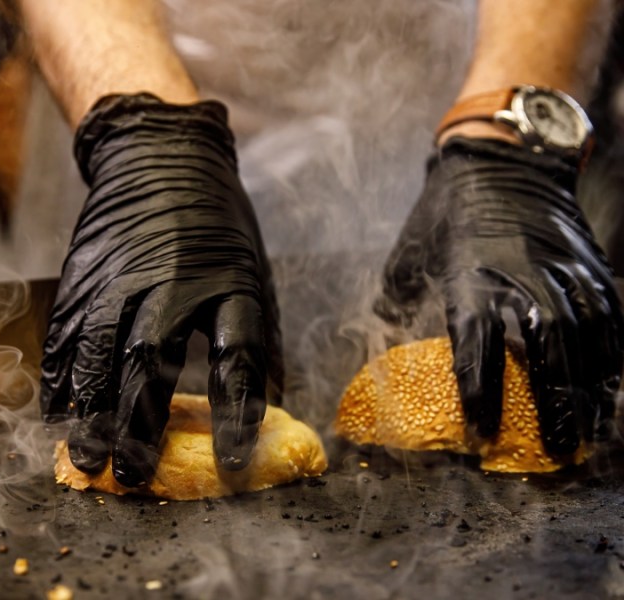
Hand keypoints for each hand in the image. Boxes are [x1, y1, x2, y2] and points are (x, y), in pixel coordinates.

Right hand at [40, 94, 282, 486]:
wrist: (159, 152)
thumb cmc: (216, 219)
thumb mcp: (252, 266)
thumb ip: (258, 331)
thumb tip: (273, 399)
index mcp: (227, 282)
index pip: (236, 358)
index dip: (235, 416)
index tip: (231, 464)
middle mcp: (170, 283)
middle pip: (150, 363)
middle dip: (139, 425)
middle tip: (131, 475)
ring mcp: (119, 275)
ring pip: (99, 353)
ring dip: (90, 411)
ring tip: (87, 458)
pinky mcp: (84, 271)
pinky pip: (67, 328)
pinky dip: (59, 373)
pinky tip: (54, 409)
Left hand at [378, 137, 622, 454]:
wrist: (503, 158)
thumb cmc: (447, 211)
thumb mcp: (410, 251)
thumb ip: (397, 300)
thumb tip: (378, 337)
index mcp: (470, 276)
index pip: (475, 345)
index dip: (480, 392)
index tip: (482, 433)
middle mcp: (522, 277)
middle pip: (544, 351)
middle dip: (553, 405)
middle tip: (557, 451)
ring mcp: (562, 270)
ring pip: (584, 339)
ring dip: (589, 391)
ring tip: (589, 434)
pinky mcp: (588, 265)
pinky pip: (608, 317)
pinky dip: (611, 356)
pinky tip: (609, 388)